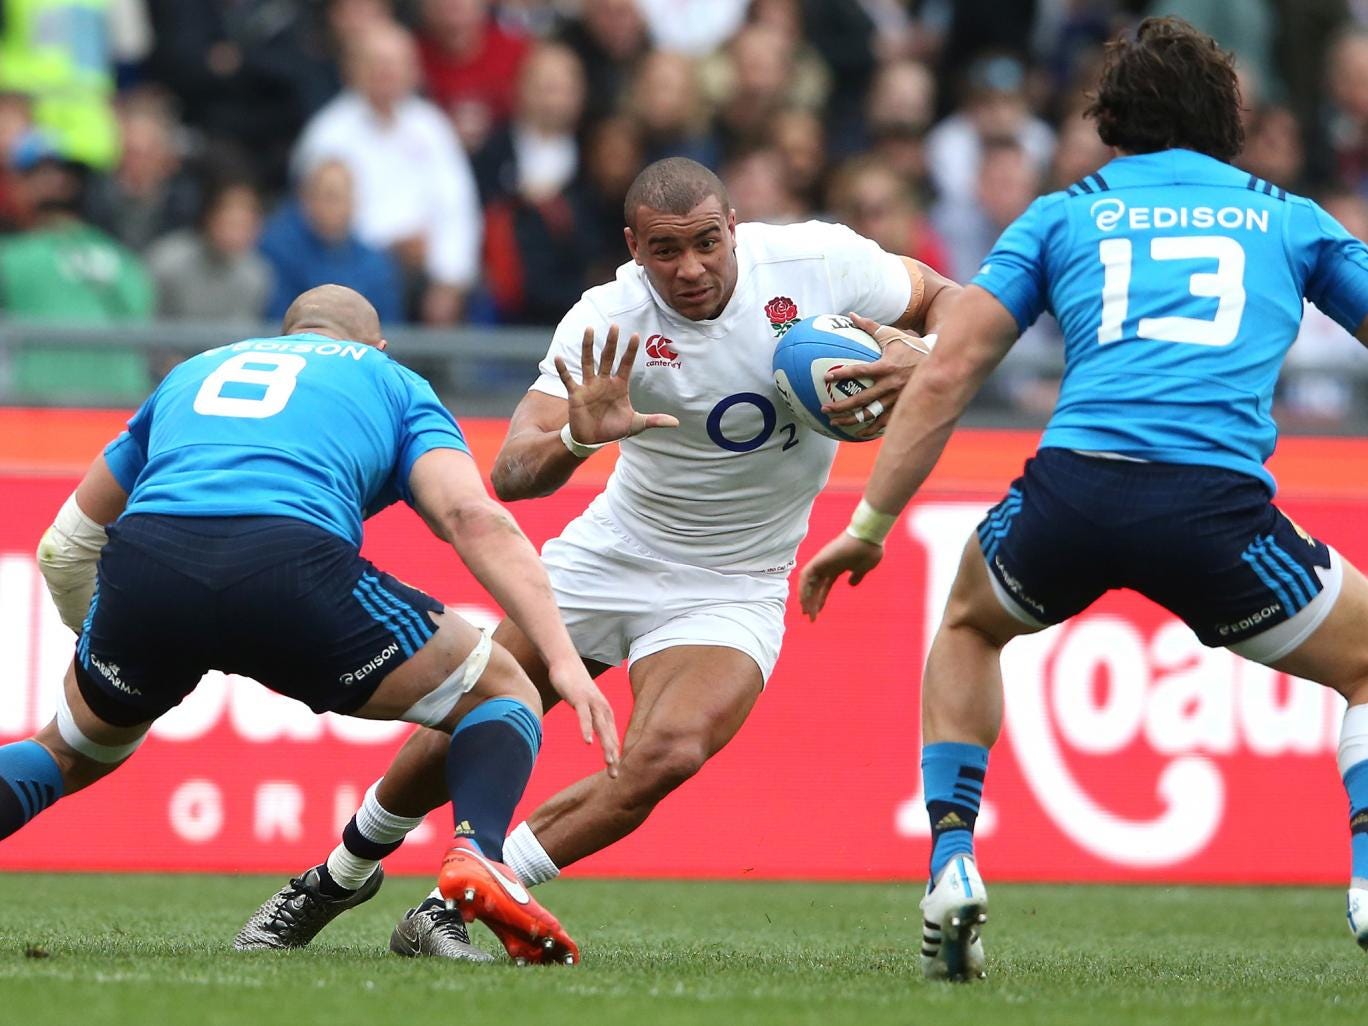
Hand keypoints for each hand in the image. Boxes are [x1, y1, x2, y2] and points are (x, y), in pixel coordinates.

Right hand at [547, 657, 620, 777]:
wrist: (565, 662)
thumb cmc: (575, 685)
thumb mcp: (586, 704)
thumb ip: (591, 718)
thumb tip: (593, 735)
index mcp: (605, 712)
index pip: (612, 738)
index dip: (614, 755)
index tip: (615, 773)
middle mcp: (602, 709)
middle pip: (610, 736)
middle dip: (613, 756)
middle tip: (615, 775)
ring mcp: (592, 703)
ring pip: (601, 728)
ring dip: (605, 745)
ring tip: (609, 762)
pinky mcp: (579, 698)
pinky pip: (583, 717)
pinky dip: (586, 729)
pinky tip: (587, 742)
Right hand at [555, 324, 679, 444]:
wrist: (593, 440)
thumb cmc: (614, 429)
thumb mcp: (636, 424)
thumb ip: (654, 421)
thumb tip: (676, 422)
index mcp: (619, 386)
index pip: (625, 364)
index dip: (630, 351)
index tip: (636, 335)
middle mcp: (604, 382)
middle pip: (608, 358)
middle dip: (611, 343)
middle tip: (615, 326)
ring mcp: (589, 386)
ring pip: (588, 362)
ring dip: (588, 347)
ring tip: (589, 329)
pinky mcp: (575, 394)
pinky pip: (568, 379)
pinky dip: (563, 369)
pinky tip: (558, 358)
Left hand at [797, 532, 884, 620]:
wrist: (870, 538)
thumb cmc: (869, 550)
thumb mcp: (863, 568)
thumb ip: (856, 576)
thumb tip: (851, 584)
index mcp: (837, 568)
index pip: (824, 586)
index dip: (820, 598)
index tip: (817, 612)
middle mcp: (827, 565)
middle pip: (815, 586)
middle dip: (811, 602)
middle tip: (809, 617)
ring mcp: (822, 562)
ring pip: (808, 582)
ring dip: (806, 598)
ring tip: (807, 613)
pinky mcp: (820, 560)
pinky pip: (806, 576)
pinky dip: (803, 589)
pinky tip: (804, 602)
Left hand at [822, 312, 931, 437]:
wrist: (939, 361)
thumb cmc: (911, 345)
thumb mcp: (891, 334)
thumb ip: (870, 326)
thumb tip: (851, 315)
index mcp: (886, 367)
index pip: (860, 371)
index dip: (843, 374)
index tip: (827, 378)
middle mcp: (890, 385)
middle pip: (861, 399)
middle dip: (841, 406)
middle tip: (824, 408)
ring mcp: (896, 399)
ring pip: (870, 414)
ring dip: (851, 420)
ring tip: (834, 423)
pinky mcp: (902, 407)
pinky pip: (884, 421)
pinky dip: (870, 428)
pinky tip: (857, 433)